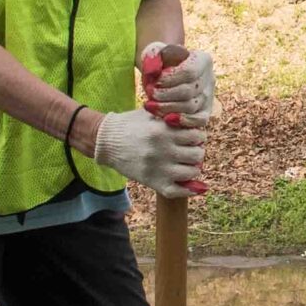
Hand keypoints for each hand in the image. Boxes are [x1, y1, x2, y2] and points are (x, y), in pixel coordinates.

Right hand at [93, 107, 207, 196]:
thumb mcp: (153, 113)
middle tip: (190, 150)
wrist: (106, 141)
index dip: (198, 136)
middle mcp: (163, 150)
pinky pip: (178, 191)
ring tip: (186, 163)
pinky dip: (189, 189)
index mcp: (164, 130)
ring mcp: (158, 168)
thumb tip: (199, 120)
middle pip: (198, 154)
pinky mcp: (152, 182)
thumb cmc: (131, 124)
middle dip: (197, 151)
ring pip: (192, 172)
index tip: (192, 136)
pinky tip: (192, 184)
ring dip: (193, 168)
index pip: (198, 135)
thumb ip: (175, 115)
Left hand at [139, 42, 216, 129]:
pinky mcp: (205, 112)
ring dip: (168, 108)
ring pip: (191, 107)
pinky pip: (199, 121)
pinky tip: (166, 119)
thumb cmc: (161, 60)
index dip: (170, 79)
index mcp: (203, 60)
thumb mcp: (155, 52)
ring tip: (150, 105)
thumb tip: (152, 72)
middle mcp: (210, 78)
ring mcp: (209, 96)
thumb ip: (152, 57)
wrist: (166, 72)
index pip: (190, 71)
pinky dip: (183, 121)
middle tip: (149, 94)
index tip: (154, 81)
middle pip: (189, 91)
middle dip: (166, 95)